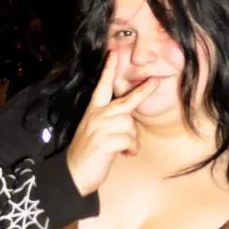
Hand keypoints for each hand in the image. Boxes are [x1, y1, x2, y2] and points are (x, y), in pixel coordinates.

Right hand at [65, 54, 156, 194]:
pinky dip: (131, 149)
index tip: (114, 53)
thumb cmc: (89, 154)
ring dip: (132, 139)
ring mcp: (100, 128)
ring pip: (130, 125)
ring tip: (124, 149)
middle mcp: (96, 116)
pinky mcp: (105, 141)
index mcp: (93, 111)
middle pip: (126, 102)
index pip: (102, 86)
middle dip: (143, 92)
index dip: (109, 70)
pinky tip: (123, 155)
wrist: (73, 174)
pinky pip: (130, 140)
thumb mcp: (96, 132)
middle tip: (156, 81)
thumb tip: (130, 121)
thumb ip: (110, 121)